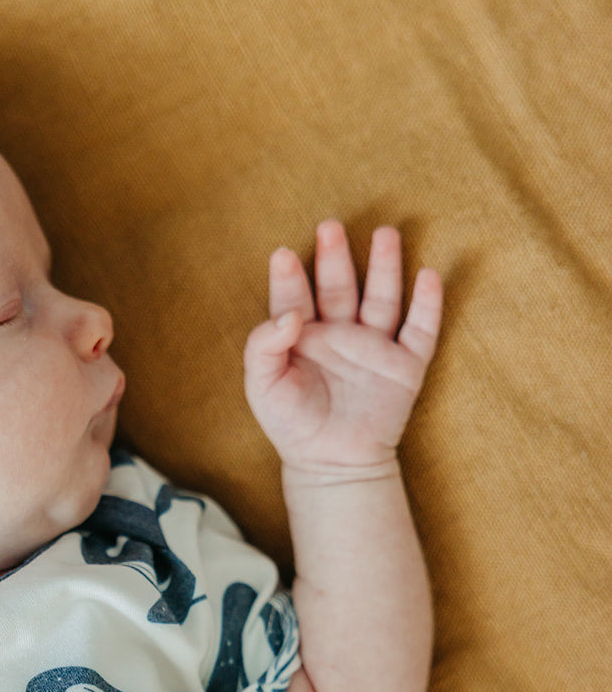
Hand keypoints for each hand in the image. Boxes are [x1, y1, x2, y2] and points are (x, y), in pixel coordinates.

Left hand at [243, 220, 442, 473]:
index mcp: (303, 337)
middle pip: (339, 286)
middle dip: (335, 257)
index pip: (295, 298)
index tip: (283, 255)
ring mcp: (374, 348)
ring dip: (384, 266)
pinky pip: (420, 331)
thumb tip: (288, 314)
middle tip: (329, 226)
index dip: (290, 278)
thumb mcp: (262, 386)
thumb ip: (263, 346)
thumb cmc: (292, 425)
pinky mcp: (404, 366)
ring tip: (385, 233)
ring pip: (382, 298)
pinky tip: (429, 276)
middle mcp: (339, 335)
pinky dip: (428, 305)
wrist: (331, 464)